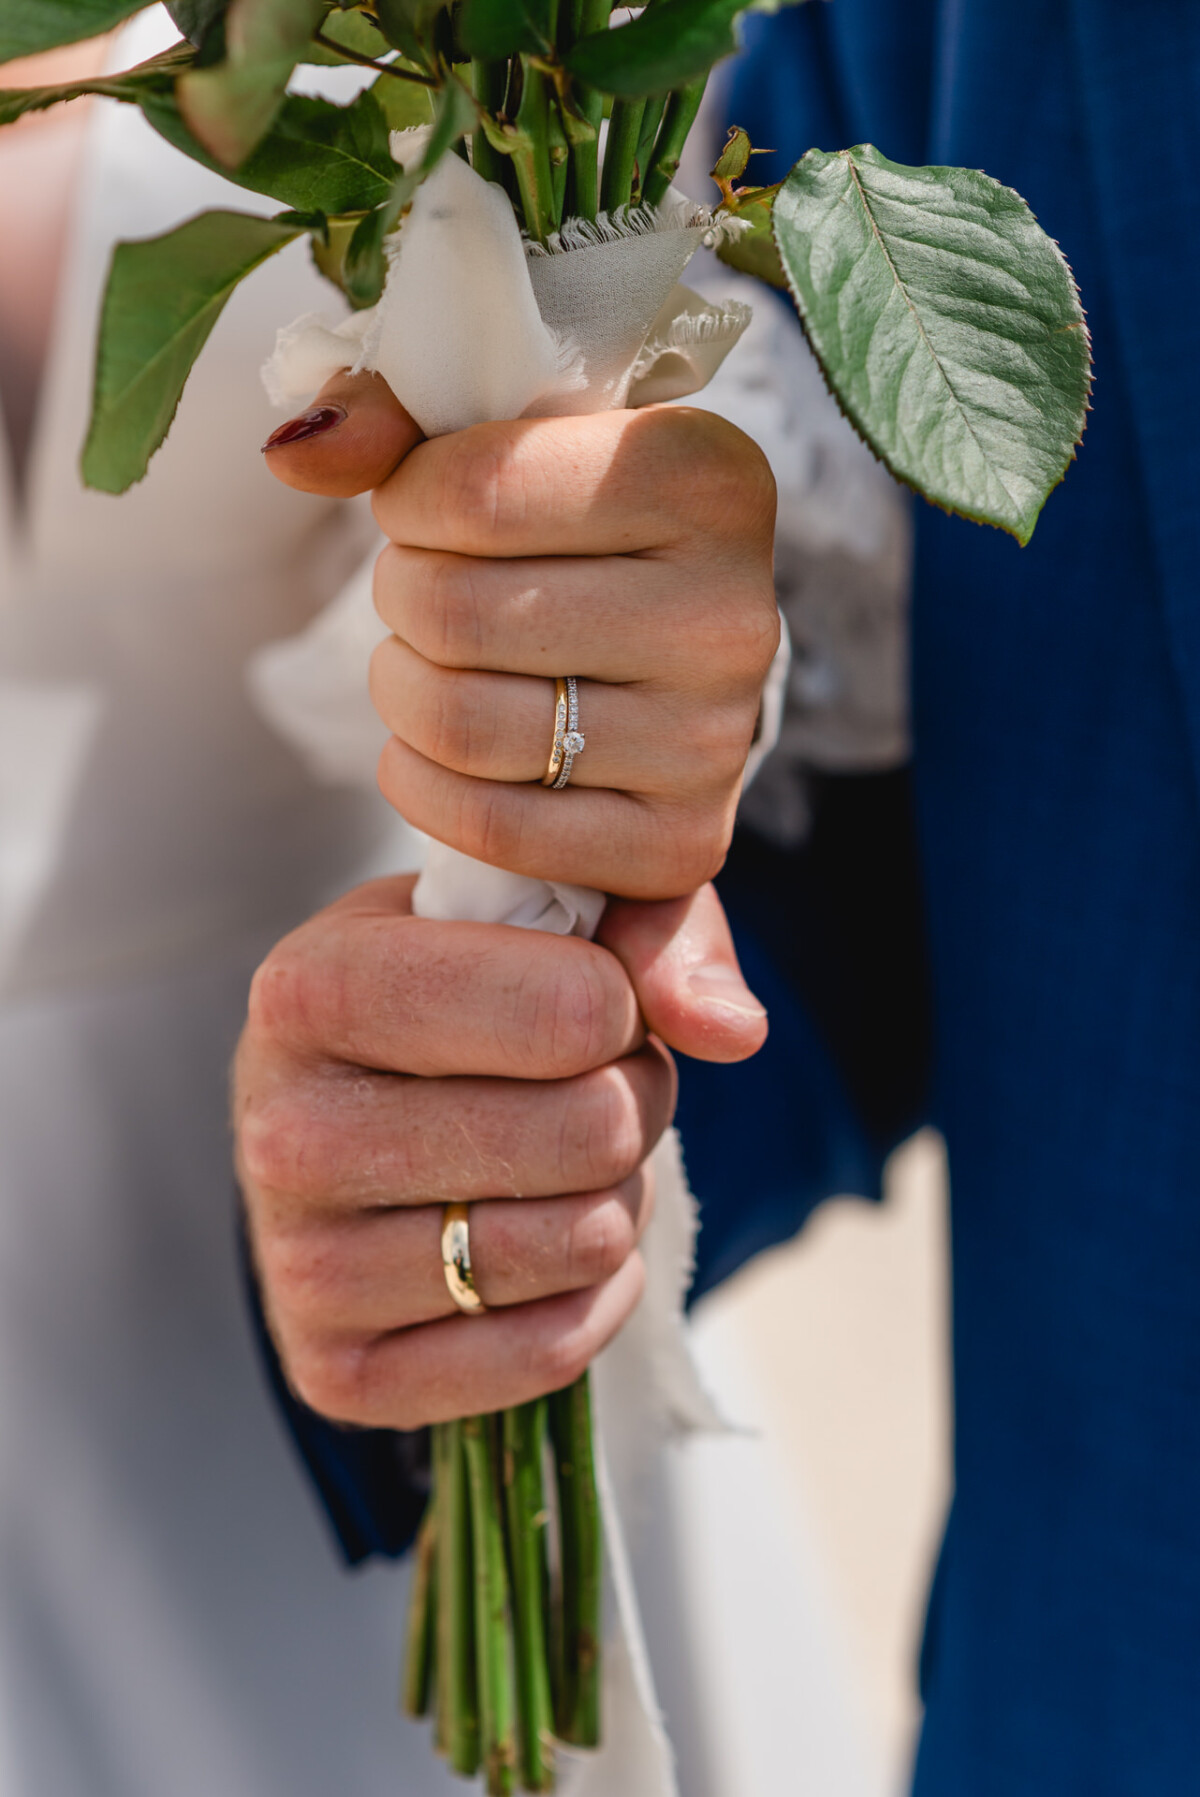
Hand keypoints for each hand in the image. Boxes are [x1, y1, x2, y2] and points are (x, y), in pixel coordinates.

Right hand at [235, 876, 765, 1427]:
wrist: (350, 1104)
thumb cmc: (461, 990)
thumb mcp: (544, 908)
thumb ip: (655, 922)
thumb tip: (733, 1030)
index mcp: (312, 987)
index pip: (570, 1010)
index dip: (627, 1007)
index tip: (594, 997)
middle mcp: (282, 1132)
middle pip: (590, 1131)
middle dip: (636, 1100)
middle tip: (599, 1084)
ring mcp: (300, 1266)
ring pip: (583, 1242)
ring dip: (618, 1196)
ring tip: (567, 1159)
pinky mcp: (338, 1374)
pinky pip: (554, 1350)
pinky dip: (592, 1296)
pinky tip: (548, 1243)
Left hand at [264, 375, 778, 899]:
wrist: (672, 659)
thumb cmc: (576, 531)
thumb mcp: (511, 441)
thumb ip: (398, 421)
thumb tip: (297, 452)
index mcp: (707, 476)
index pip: (476, 493)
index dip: (407, 503)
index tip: (422, 508)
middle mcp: (731, 612)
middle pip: (455, 614)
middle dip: (403, 600)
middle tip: (426, 595)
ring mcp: (714, 739)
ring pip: (460, 722)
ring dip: (403, 692)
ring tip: (431, 665)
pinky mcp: (680, 841)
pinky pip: (486, 824)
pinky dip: (422, 785)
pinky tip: (437, 751)